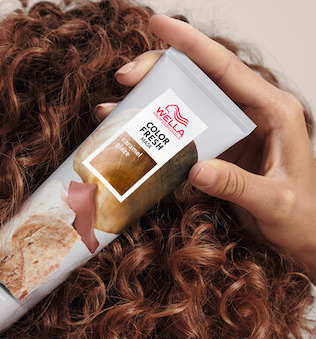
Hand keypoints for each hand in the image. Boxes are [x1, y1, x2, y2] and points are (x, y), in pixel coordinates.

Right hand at [95, 14, 315, 284]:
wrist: (303, 238)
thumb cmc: (301, 217)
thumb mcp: (274, 201)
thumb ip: (237, 185)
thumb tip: (195, 168)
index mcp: (273, 112)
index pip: (226, 68)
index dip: (190, 44)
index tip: (157, 26)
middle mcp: (250, 114)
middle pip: (200, 80)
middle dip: (159, 73)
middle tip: (124, 79)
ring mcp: (231, 132)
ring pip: (187, 105)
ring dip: (151, 103)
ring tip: (114, 108)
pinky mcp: (218, 151)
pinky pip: (183, 135)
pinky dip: (156, 134)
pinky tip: (132, 136)